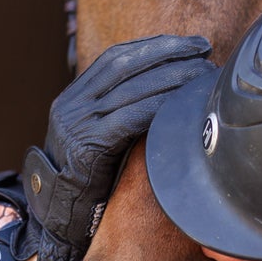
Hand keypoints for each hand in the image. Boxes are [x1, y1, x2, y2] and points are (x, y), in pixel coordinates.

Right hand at [21, 35, 213, 260]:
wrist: (58, 216)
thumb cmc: (87, 181)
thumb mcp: (96, 137)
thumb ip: (116, 113)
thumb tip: (160, 93)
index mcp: (74, 96)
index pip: (116, 56)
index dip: (153, 46)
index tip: (185, 43)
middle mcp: (73, 104)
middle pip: (126, 64)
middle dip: (169, 52)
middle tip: (203, 49)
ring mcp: (78, 123)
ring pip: (132, 87)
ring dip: (173, 76)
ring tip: (202, 73)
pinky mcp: (89, 145)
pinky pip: (130, 117)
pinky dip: (159, 106)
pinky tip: (182, 102)